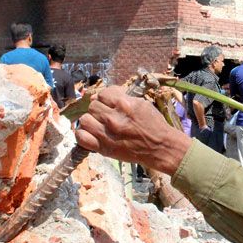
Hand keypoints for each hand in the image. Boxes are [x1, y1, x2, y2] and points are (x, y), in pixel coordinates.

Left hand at [76, 86, 191, 174]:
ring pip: (85, 119)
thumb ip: (121, 97)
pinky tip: (91, 133)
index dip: (105, 98)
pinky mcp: (104, 148)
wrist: (160, 148)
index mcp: (125, 104)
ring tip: (98, 124)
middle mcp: (114, 118)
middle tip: (105, 115)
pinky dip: (83, 134)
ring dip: (90, 120)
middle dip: (98, 109)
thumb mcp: (141, 103)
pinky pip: (82, 137)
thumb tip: (98, 96)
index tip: (109, 104)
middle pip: (92, 106)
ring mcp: (107, 134)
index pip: (103, 93)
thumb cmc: (153, 124)